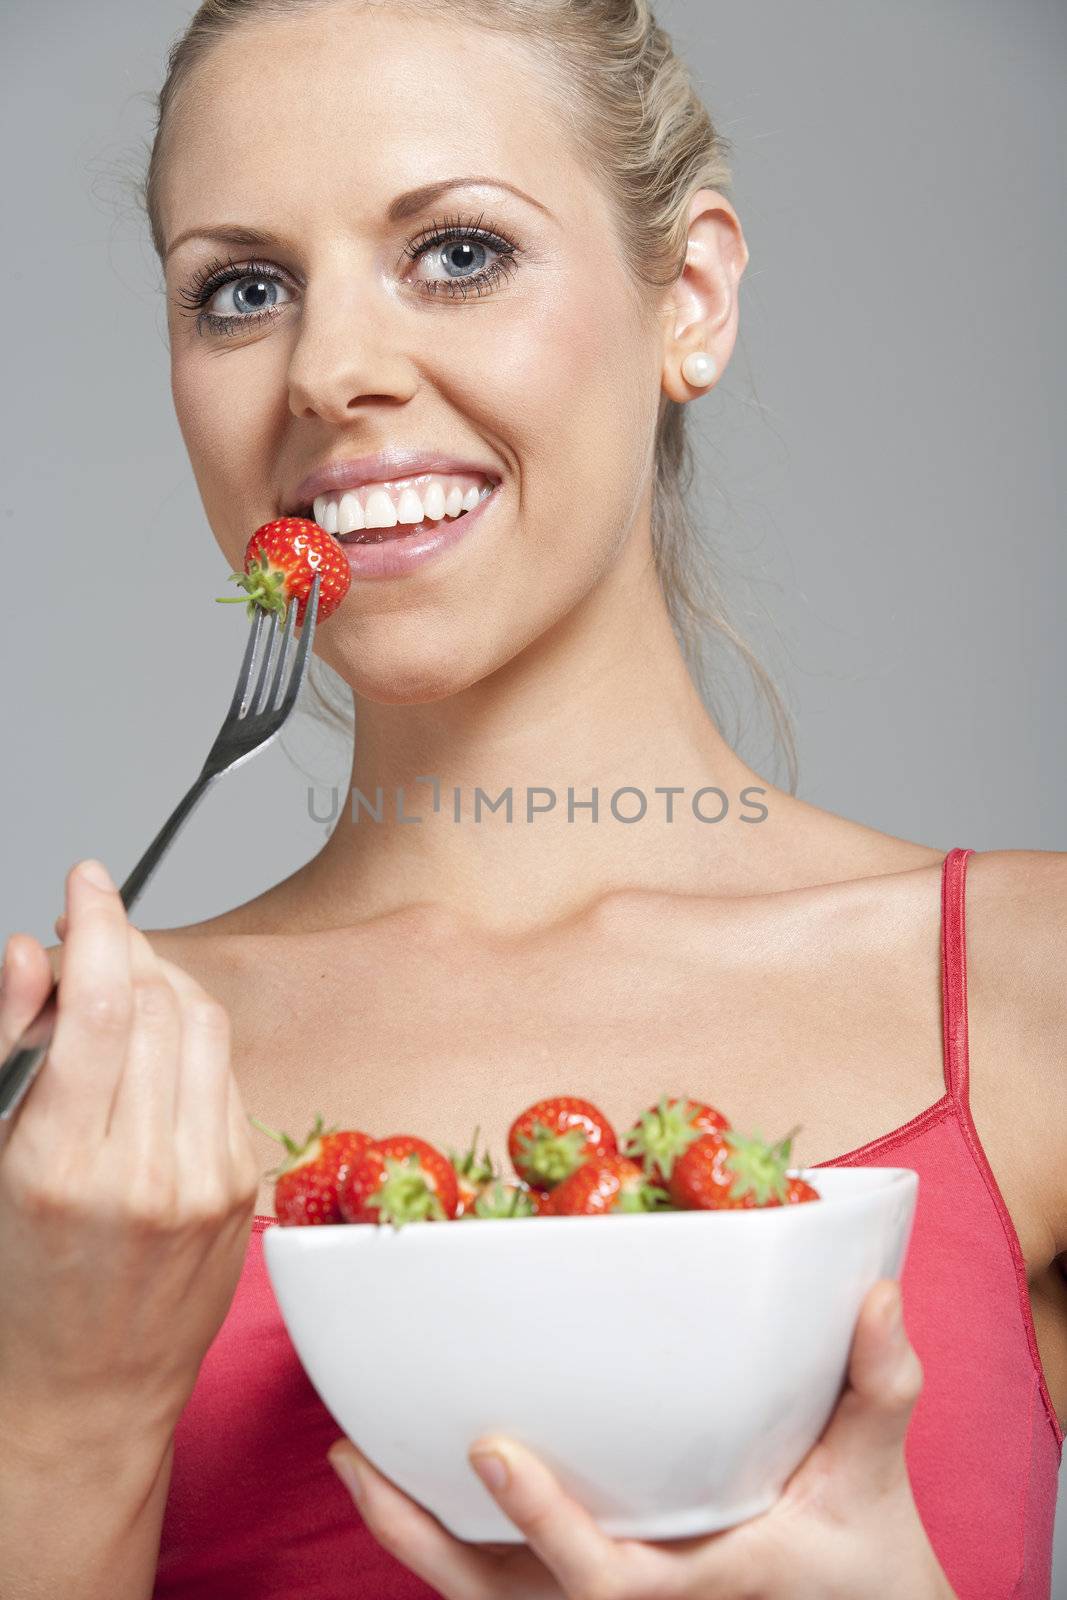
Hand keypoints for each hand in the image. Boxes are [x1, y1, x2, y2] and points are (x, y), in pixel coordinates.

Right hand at [0, 859, 260, 1457]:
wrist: (84, 1392)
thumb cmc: (18, 1286)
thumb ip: (8, 1046)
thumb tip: (30, 950)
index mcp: (59, 1167)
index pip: (98, 1005)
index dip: (95, 922)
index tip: (86, 880)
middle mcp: (144, 1171)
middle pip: (156, 1000)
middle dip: (121, 947)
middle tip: (87, 941)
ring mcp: (206, 1179)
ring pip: (202, 1022)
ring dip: (161, 982)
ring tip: (119, 988)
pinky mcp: (243, 1184)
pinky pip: (225, 1070)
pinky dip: (189, 1038)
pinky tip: (154, 1050)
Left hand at [326, 1278, 956, 1599]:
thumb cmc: (860, 1556)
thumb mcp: (872, 1477)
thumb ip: (879, 1387)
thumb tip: (878, 1296)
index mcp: (690, 1589)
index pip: (601, 1582)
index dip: (543, 1526)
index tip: (492, 1449)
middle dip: (420, 1538)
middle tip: (353, 1454)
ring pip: (485, 1594)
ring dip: (415, 1534)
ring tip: (355, 1456)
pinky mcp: (585, 1597)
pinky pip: (497, 1579)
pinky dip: (447, 1535)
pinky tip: (415, 1473)